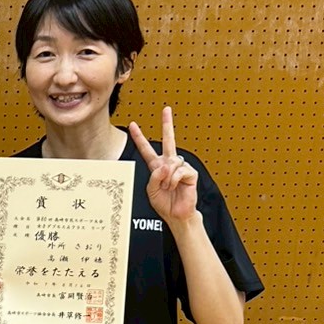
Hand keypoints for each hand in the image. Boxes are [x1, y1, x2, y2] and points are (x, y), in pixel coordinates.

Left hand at [129, 107, 198, 225]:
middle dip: (167, 124)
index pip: (147, 149)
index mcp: (156, 167)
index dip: (139, 138)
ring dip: (167, 178)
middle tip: (166, 109)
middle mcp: (169, 164)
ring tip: (168, 188)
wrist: (176, 214)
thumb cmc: (163, 203)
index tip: (132, 125)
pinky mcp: (190, 173)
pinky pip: (180, 170)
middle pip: (168, 140)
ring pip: (171, 162)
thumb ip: (154, 177)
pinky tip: (175, 186)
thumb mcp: (151, 190)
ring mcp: (180, 167)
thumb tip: (165, 165)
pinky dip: (174, 180)